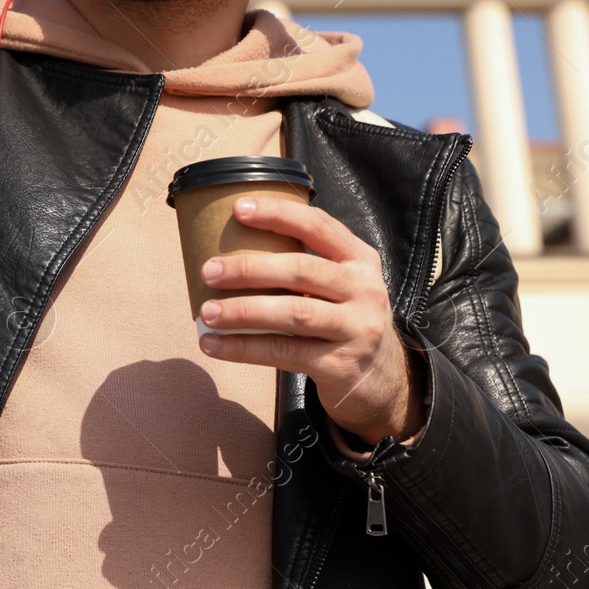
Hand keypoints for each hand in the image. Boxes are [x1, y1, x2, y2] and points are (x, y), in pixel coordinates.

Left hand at [194, 195, 424, 446]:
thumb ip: (304, 264)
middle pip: (302, 271)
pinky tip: (213, 344)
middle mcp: (365, 291)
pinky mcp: (340, 365)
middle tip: (209, 271)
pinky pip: (284, 352)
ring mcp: (356, 329)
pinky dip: (243, 347)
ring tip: (206, 312)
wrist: (382, 380)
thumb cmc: (342, 319)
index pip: (319, 226)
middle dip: (250, 268)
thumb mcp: (340, 284)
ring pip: (294, 313)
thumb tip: (228, 249)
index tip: (239, 209)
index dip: (280, 214)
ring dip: (243, 311)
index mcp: (360, 260)